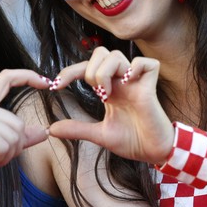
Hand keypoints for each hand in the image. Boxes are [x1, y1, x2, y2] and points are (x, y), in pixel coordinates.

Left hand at [48, 47, 173, 164]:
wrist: (155, 153)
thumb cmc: (132, 141)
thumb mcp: (99, 134)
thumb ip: (76, 129)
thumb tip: (51, 129)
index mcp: (108, 88)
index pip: (85, 68)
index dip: (68, 72)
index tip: (55, 86)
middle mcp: (120, 81)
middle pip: (100, 53)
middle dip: (90, 70)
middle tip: (96, 93)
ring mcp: (135, 81)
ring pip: (116, 55)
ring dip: (105, 72)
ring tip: (108, 94)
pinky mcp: (151, 86)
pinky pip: (146, 63)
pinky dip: (136, 67)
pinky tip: (129, 82)